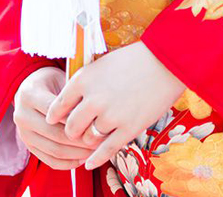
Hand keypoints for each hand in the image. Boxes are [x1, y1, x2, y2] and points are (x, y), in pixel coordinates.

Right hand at [13, 66, 105, 170]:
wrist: (32, 88)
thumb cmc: (52, 81)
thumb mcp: (61, 78)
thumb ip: (72, 95)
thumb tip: (92, 115)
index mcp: (29, 94)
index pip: (55, 111)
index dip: (76, 118)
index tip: (97, 122)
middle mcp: (22, 115)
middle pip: (55, 134)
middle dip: (80, 140)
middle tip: (100, 141)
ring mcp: (24, 134)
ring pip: (53, 150)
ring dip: (76, 154)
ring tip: (95, 151)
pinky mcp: (29, 146)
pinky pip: (50, 160)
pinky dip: (68, 162)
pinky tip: (83, 158)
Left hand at [45, 40, 186, 170]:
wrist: (165, 61)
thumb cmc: (134, 60)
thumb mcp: (102, 65)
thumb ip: (85, 84)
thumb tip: (70, 106)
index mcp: (84, 79)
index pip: (58, 106)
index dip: (57, 116)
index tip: (56, 121)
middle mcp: (94, 99)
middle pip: (71, 128)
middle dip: (73, 132)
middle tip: (78, 131)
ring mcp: (111, 116)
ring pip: (88, 140)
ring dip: (89, 140)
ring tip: (95, 136)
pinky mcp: (128, 129)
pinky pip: (105, 151)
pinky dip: (95, 159)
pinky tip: (89, 163)